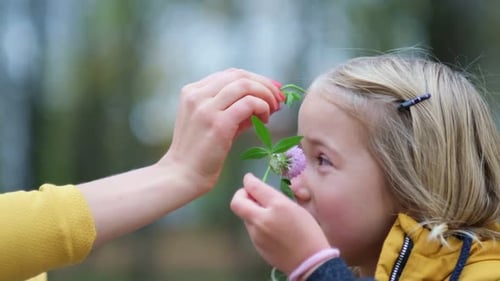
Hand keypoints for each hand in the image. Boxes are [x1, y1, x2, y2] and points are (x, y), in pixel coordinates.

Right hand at [159, 69, 283, 192]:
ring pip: (245, 86)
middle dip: (264, 84)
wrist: (182, 175)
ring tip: (273, 109)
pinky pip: (248, 104)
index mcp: (192, 91)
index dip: (256, 79)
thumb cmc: (200, 153)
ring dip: (266, 95)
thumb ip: (234, 109)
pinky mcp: (218, 123)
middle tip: (279, 98)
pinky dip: (262, 107)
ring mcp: (206, 108)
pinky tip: (264, 120)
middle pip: (240, 76)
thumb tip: (265, 100)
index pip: (231, 74)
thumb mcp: (214, 123)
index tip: (272, 89)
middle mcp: (197, 95)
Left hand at [231, 173, 330, 274]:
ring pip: (244, 216)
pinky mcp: (256, 245)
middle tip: (250, 195)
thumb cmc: (308, 232)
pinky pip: (251, 229)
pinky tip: (270, 228)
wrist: (310, 261)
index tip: (249, 179)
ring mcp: (256, 234)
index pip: (254, 187)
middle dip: (241, 195)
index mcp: (276, 206)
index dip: (249, 180)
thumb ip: (275, 198)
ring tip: (266, 214)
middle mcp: (262, 219)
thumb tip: (259, 192)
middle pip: (237, 202)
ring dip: (250, 210)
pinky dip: (256, 223)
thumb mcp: (295, 208)